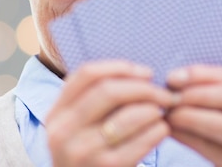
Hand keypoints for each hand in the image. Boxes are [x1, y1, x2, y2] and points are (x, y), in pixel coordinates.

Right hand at [46, 60, 173, 166]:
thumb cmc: (91, 155)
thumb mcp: (79, 128)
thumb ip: (95, 100)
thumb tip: (139, 73)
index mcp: (56, 115)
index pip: (87, 74)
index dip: (121, 67)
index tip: (146, 73)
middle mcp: (63, 132)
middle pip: (109, 90)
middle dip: (144, 88)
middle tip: (165, 94)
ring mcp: (83, 152)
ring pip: (129, 114)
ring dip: (154, 109)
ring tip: (162, 113)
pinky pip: (142, 140)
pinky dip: (158, 130)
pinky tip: (162, 130)